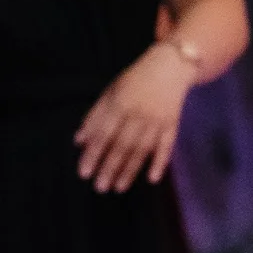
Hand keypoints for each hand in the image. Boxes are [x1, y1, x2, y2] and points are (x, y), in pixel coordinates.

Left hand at [75, 40, 195, 192]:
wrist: (171, 65)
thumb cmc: (135, 80)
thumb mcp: (111, 92)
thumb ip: (95, 116)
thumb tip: (79, 141)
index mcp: (120, 104)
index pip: (103, 134)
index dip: (93, 154)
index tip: (84, 174)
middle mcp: (139, 113)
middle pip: (122, 145)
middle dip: (110, 167)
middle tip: (100, 188)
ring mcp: (158, 119)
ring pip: (143, 148)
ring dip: (131, 170)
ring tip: (119, 187)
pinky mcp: (173, 123)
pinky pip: (167, 145)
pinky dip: (161, 161)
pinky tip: (153, 178)